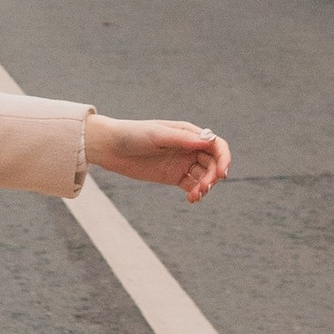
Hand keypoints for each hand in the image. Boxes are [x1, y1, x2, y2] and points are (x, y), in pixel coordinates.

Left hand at [84, 113, 230, 202]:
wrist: (110, 148)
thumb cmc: (133, 134)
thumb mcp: (157, 135)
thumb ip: (181, 139)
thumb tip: (207, 140)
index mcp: (188, 133)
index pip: (216, 145)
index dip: (224, 158)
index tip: (222, 173)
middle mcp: (189, 148)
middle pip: (213, 163)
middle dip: (213, 176)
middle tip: (203, 187)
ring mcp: (182, 163)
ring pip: (204, 177)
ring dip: (206, 187)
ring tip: (195, 195)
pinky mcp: (174, 177)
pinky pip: (192, 186)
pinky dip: (196, 193)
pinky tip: (192, 199)